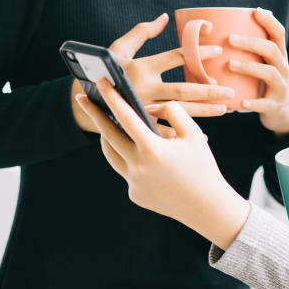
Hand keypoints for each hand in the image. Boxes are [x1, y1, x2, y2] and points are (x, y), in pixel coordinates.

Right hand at [71, 13, 235, 132]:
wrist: (82, 102)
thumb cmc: (103, 70)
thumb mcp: (118, 48)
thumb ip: (142, 32)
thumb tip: (164, 17)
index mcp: (141, 67)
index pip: (176, 57)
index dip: (198, 53)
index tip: (219, 51)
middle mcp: (144, 89)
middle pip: (182, 89)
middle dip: (208, 90)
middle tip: (230, 91)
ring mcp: (143, 109)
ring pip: (179, 112)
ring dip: (204, 111)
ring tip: (225, 109)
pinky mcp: (140, 124)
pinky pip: (166, 131)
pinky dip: (184, 133)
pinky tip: (204, 135)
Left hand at [76, 80, 250, 249]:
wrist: (206, 206)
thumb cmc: (202, 166)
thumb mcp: (193, 133)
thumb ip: (173, 112)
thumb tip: (151, 107)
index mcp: (152, 149)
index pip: (126, 117)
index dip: (112, 97)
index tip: (101, 83)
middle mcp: (138, 166)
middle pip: (108, 135)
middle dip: (94, 114)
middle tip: (82, 99)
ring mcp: (133, 182)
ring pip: (111, 154)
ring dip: (107, 137)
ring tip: (107, 124)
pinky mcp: (134, 194)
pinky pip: (125, 171)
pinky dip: (129, 158)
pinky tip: (138, 154)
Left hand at [228, 8, 288, 136]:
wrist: (286, 111)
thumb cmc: (266, 82)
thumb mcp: (265, 64)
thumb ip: (251, 50)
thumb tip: (221, 30)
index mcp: (279, 56)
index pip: (279, 34)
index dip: (270, 22)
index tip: (256, 11)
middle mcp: (283, 68)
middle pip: (272, 50)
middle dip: (252, 43)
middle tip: (230, 39)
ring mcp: (281, 87)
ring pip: (270, 73)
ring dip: (250, 67)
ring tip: (231, 64)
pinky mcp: (275, 106)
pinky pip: (265, 104)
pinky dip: (253, 103)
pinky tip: (241, 102)